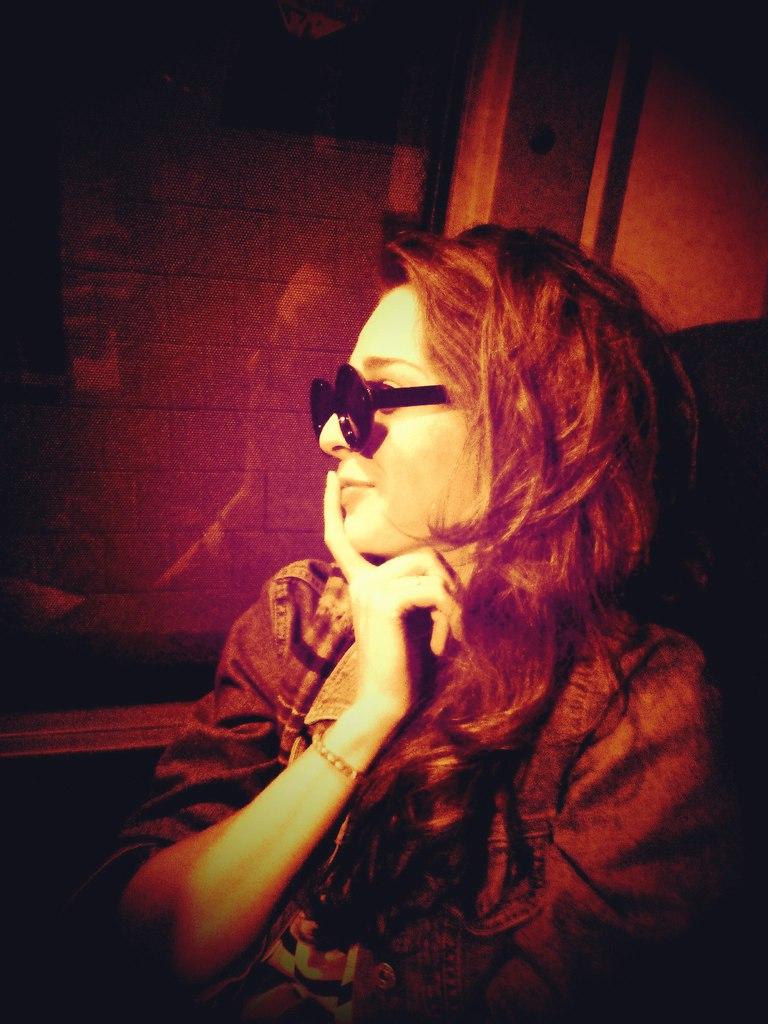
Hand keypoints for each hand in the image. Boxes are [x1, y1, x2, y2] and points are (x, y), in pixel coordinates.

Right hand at [323, 471, 462, 723]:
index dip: (332, 507)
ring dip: (452, 599)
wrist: (386, 703)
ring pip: (430, 568)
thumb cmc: (405, 667)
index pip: (339, 540)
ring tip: (451, 632)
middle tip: (454, 620)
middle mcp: (360, 583)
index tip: (329, 477)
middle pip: (422, 553)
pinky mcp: (384, 602)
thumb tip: (447, 573)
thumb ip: (419, 590)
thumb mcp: (414, 619)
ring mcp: (369, 590)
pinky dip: (451, 611)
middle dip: (448, 582)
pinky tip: (450, 636)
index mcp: (361, 585)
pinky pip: (433, 589)